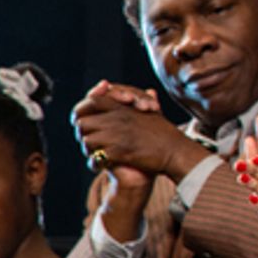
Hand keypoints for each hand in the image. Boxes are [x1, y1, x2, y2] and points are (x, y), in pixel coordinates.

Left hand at [72, 81, 206, 182]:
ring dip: (89, 150)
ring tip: (98, 155)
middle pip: (82, 123)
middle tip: (92, 143)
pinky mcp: (120, 151)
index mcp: (124, 107)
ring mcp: (118, 134)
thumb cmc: (166, 133)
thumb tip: (149, 91)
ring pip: (86, 141)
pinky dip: (96, 163)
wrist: (175, 151)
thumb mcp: (155, 111)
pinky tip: (102, 166)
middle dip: (84, 134)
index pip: (91, 100)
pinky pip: (96, 157)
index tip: (85, 120)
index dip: (83, 110)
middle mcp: (118, 118)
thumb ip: (145, 100)